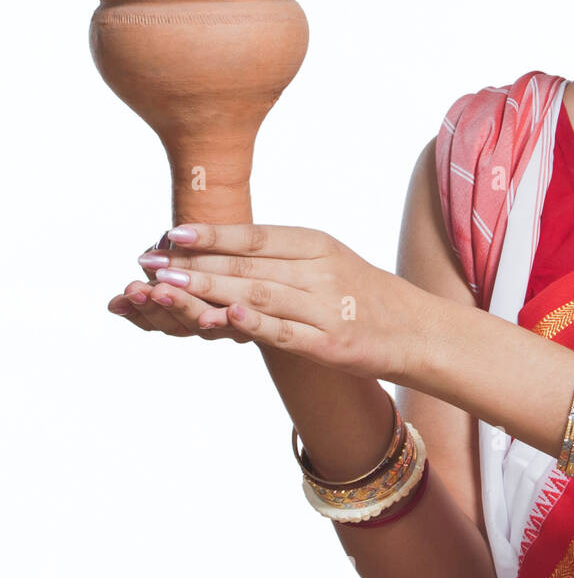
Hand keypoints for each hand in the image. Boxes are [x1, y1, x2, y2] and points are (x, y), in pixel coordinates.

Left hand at [109, 222, 432, 381]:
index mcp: (319, 245)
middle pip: (249, 264)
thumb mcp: (329, 261)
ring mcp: (326, 308)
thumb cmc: (365, 296)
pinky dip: (254, 324)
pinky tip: (226, 317)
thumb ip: (283, 255)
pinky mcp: (330, 344)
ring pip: (259, 294)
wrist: (419, 332)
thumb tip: (224, 247)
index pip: (257, 236)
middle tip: (150, 263)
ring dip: (209, 289)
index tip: (171, 233)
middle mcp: (321, 271)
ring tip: (168, 287)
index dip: (212, 234)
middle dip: (195, 263)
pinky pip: (285, 332)